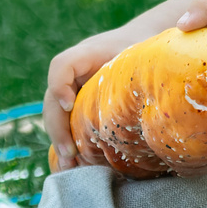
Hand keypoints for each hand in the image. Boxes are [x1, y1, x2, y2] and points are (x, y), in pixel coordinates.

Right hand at [45, 30, 131, 170]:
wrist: (140, 40)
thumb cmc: (144, 48)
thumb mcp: (145, 54)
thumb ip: (144, 70)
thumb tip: (154, 101)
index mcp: (88, 54)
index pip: (62, 65)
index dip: (59, 84)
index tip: (69, 104)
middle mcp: (74, 72)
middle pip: (52, 99)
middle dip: (58, 128)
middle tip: (69, 154)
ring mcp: (72, 88)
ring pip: (55, 116)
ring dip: (59, 142)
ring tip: (69, 167)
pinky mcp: (77, 104)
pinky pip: (66, 124)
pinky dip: (68, 143)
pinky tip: (74, 166)